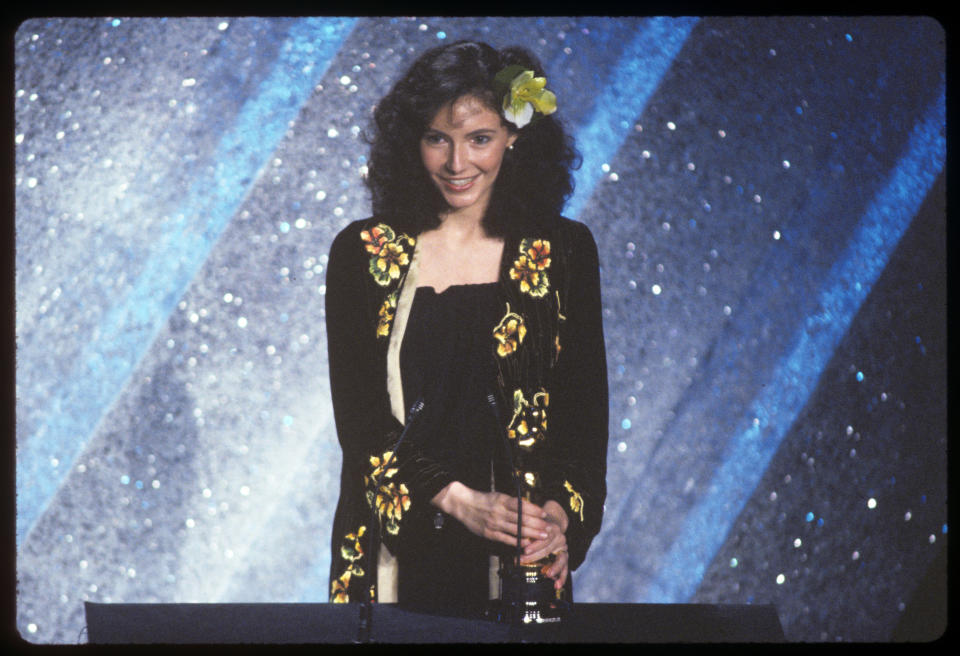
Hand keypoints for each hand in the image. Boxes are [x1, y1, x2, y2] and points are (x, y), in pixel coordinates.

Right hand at [431, 482, 551, 547]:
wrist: (463, 505)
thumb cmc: (484, 500)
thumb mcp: (498, 496)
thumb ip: (512, 502)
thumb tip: (530, 507)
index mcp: (502, 500)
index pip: (522, 506)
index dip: (535, 510)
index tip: (545, 514)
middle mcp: (499, 512)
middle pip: (522, 519)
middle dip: (537, 524)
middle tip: (548, 528)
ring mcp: (494, 523)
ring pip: (517, 530)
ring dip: (532, 533)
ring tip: (543, 536)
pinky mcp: (489, 533)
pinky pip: (506, 539)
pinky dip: (518, 541)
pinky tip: (527, 543)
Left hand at [519, 499, 568, 589]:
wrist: (553, 522)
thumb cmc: (539, 526)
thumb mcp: (533, 526)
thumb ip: (527, 533)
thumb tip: (516, 543)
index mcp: (552, 529)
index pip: (544, 537)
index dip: (535, 544)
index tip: (525, 550)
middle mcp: (559, 538)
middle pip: (548, 549)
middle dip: (535, 557)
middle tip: (524, 562)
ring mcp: (563, 548)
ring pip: (560, 559)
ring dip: (554, 568)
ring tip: (548, 575)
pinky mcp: (565, 556)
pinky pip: (565, 567)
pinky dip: (562, 576)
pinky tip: (557, 584)